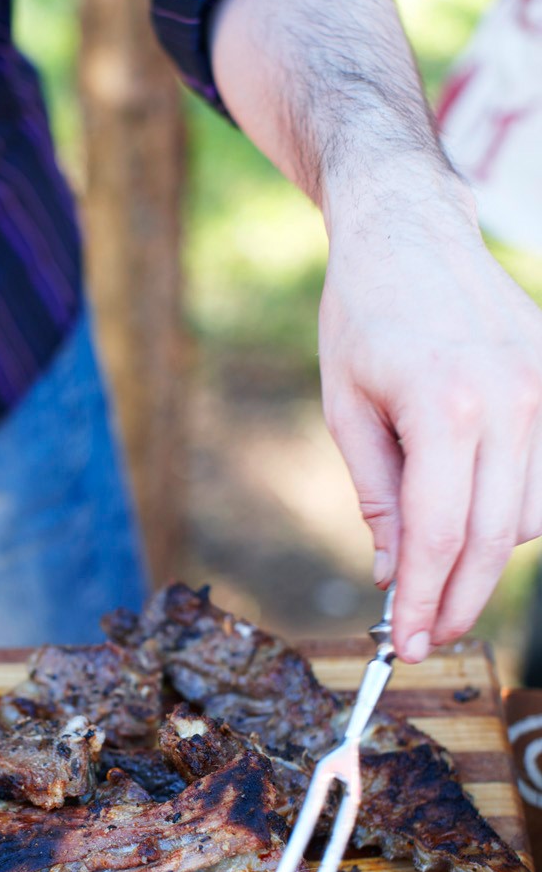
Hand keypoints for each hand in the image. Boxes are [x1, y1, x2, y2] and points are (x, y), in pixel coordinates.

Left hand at [319, 177, 541, 661]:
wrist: (410, 229)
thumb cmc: (362, 317)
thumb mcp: (348, 410)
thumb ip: (378, 497)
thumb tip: (395, 575)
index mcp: (446, 405)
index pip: (441, 535)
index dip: (425, 600)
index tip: (408, 642)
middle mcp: (510, 400)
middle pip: (494, 539)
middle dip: (460, 599)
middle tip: (430, 636)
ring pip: (529, 517)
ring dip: (485, 556)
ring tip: (439, 568)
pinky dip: (511, 513)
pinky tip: (472, 516)